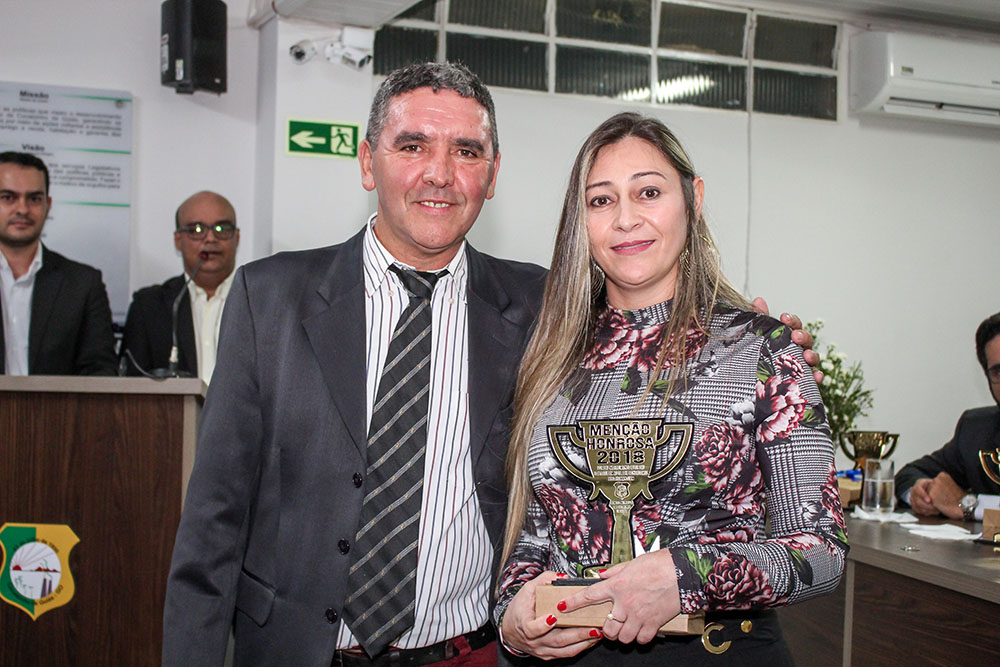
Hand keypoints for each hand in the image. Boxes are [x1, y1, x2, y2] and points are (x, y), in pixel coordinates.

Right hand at [501, 572, 601, 658]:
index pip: (532, 629)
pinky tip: (591, 639)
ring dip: (583, 642)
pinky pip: (566, 653)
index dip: (542, 625)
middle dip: (577, 634)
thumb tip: (561, 578)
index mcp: (525, 624)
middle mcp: (534, 640)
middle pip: (557, 640)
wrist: (510, 630)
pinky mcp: (549, 654)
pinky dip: (580, 647)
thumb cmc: (519, 610)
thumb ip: (543, 581)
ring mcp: (542, 649)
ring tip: (597, 633)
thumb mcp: (527, 590)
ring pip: (565, 649)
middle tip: (593, 627)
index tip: (553, 618)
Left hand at [560, 550, 680, 644]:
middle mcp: (625, 603)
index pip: (589, 595)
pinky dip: (640, 638)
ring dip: (622, 635)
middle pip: (606, 626)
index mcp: (617, 585)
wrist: (682, 572)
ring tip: (625, 629)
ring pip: (622, 637)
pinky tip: (642, 630)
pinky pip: (641, 639)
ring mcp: (639, 615)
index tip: (563, 606)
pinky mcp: (653, 623)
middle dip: (606, 629)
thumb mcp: (632, 563)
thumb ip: (616, 571)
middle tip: (610, 624)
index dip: (573, 602)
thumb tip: (603, 574)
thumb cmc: (660, 564)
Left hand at [752, 297, 822, 384]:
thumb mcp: (755, 339)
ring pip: (812, 358)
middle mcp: (795, 350)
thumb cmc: (756, 359)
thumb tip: (759, 300)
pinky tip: (816, 376)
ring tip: (806, 356)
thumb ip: (759, 320)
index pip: (794, 326)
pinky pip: (813, 380)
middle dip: (802, 336)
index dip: (792, 321)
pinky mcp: (802, 383)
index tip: (784, 318)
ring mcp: (800, 366)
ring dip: (812, 355)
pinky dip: (817, 377)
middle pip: (806, 340)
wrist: (750, 385)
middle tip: (795, 336)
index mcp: (785, 338)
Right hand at [908, 478, 939, 515]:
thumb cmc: (932, 485)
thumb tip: (941, 483)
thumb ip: (937, 483)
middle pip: (917, 501)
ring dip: (928, 510)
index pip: (917, 489)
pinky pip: (918, 511)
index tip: (929, 500)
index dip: (923, 495)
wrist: (926, 488)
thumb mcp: (934, 481)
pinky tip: (934, 512)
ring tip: (937, 510)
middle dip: (927, 506)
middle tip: (936, 508)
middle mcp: (913, 492)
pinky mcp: (914, 505)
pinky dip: (926, 513)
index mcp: (918, 484)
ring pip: (918, 507)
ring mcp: (912, 499)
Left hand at [927, 471, 964, 519]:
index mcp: (942, 475)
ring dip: (934, 500)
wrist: (966, 506)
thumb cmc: (960, 497)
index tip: (949, 493)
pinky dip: (934, 505)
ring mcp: (933, 487)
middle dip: (936, 495)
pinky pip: (929, 502)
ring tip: (945, 501)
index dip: (941, 491)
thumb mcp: (951, 485)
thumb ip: (942, 484)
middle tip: (947, 498)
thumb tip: (934, 487)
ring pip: (928, 495)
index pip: (934, 484)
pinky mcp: (931, 496)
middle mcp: (936, 479)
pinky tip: (942, 505)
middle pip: (930, 489)